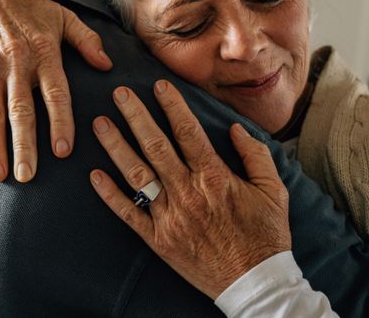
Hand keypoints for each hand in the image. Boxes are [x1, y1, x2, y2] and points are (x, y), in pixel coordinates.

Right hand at [0, 0, 112, 182]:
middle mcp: (15, 62)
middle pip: (20, 108)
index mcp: (43, 52)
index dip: (59, 121)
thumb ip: (87, 41)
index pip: (54, 92)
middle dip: (23, 144)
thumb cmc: (33, 8)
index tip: (62, 151)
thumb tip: (107, 65)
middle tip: (26, 175)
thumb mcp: (65, 17)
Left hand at [89, 81, 290, 298]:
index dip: (172, 105)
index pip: (188, 132)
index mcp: (215, 178)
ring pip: (136, 174)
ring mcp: (170, 217)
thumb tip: (235, 128)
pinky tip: (94, 174)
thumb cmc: (266, 236)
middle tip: (118, 93)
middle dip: (135, 116)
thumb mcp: (274, 191)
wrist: (254, 283)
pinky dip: (109, 194)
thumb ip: (256, 156)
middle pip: (155, 146)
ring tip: (99, 123)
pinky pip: (128, 213)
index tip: (158, 85)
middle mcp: (188, 193)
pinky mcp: (158, 240)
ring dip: (116, 146)